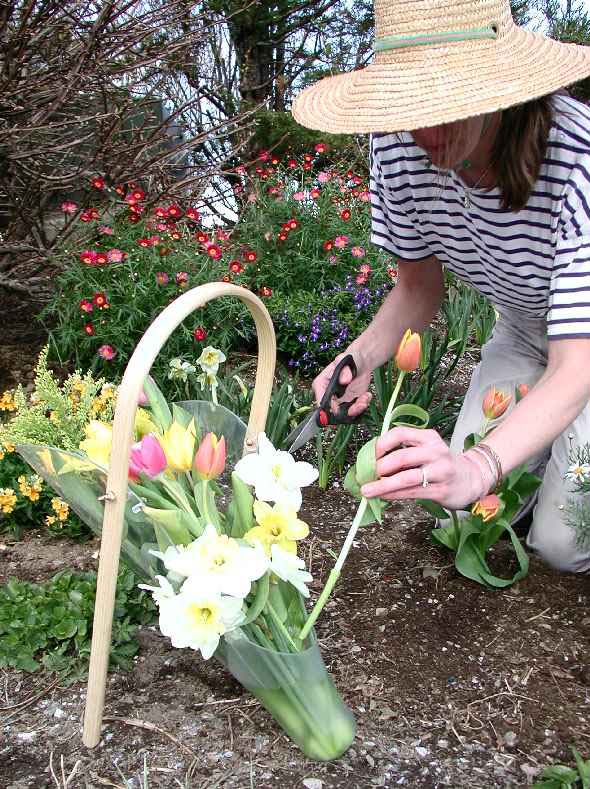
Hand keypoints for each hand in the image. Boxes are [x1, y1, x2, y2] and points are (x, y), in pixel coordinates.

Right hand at [312, 352, 371, 417]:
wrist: (361, 361)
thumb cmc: (349, 358)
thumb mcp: (345, 360)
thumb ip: (344, 371)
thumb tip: (344, 380)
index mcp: (321, 384)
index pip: (320, 400)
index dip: (328, 408)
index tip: (339, 409)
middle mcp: (329, 395)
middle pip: (333, 411)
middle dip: (346, 411)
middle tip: (359, 405)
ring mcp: (339, 400)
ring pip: (345, 413)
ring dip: (357, 409)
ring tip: (365, 398)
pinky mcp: (350, 403)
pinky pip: (355, 410)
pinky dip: (363, 405)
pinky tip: (367, 395)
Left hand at [359, 426, 488, 508]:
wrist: (471, 479)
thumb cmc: (440, 464)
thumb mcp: (426, 450)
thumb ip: (404, 452)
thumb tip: (371, 463)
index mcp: (428, 437)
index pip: (400, 433)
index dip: (381, 444)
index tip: (369, 455)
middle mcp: (436, 451)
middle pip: (402, 457)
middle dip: (379, 467)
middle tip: (364, 475)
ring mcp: (440, 471)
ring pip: (406, 477)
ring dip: (383, 485)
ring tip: (367, 490)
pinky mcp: (441, 490)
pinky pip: (412, 492)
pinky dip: (394, 494)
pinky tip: (383, 496)